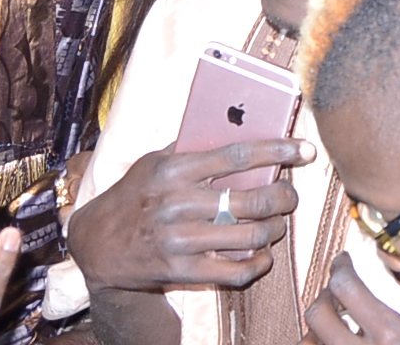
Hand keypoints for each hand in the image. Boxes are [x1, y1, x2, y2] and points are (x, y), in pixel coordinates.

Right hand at [69, 139, 311, 292]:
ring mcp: (179, 240)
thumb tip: (238, 127)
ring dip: (273, 230)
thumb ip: (191, 147)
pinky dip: (256, 264)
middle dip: (283, 197)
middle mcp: (177, 204)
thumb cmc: (132, 195)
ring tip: (276, 224)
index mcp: (174, 170)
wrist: (95, 244)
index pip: (238, 155)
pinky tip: (262, 255)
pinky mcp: (180, 271)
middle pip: (251, 200)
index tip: (304, 150)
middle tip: (290, 195)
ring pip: (248, 236)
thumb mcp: (153, 162)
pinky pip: (232, 271)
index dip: (278, 151)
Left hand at [302, 253, 399, 344]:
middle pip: (317, 315)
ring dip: (318, 328)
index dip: (341, 267)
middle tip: (335, 289)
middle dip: (323, 296)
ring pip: (310, 343)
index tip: (344, 260)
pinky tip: (334, 340)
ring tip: (332, 318)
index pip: (346, 287)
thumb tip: (399, 260)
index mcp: (393, 334)